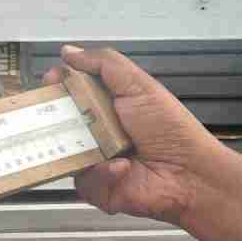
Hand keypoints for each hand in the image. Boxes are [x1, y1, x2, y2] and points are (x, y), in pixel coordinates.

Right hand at [46, 45, 237, 226]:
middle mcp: (99, 133)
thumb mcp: (138, 84)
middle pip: (60, 123)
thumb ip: (103, 63)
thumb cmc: (172, 129)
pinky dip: (102, 173)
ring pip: (65, 154)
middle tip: (54, 112)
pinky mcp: (98, 188)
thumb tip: (70, 52)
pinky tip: (122, 166)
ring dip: (80, 147)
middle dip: (53, 117)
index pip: (71, 93)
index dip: (59, 85)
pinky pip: (83, 180)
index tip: (52, 79)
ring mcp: (97, 161)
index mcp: (107, 106)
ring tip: (98, 142)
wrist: (189, 172)